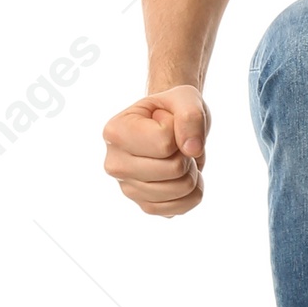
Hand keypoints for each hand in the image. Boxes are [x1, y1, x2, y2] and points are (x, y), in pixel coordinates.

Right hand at [102, 85, 208, 215]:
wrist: (168, 127)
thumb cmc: (171, 110)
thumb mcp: (184, 98)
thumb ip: (190, 115)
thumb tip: (193, 150)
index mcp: (115, 132)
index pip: (164, 142)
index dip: (179, 130)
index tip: (168, 122)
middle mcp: (114, 164)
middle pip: (174, 169)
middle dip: (187, 153)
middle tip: (177, 143)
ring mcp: (128, 189)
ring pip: (181, 189)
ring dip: (192, 171)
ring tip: (177, 157)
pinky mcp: (145, 206)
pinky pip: (181, 208)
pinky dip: (192, 192)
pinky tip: (182, 177)